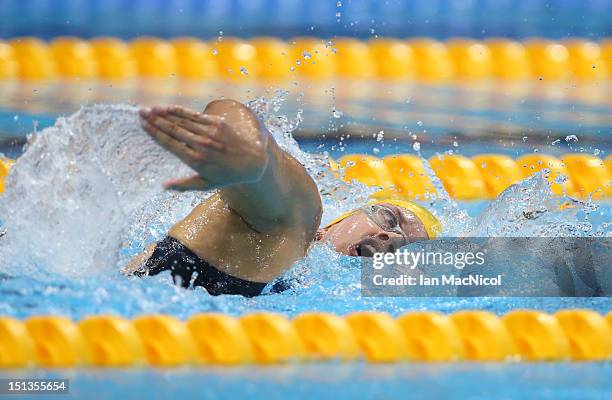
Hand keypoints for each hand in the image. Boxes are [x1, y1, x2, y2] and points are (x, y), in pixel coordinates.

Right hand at [139, 105, 268, 190]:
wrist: (252, 163)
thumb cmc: (226, 176)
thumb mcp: (205, 185)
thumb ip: (183, 185)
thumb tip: (163, 186)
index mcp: (196, 160)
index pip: (170, 143)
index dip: (155, 132)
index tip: (143, 125)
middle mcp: (202, 145)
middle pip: (173, 129)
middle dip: (155, 120)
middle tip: (141, 113)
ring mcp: (210, 132)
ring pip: (182, 120)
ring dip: (164, 113)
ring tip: (151, 109)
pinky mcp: (218, 123)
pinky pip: (195, 115)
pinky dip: (180, 111)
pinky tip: (169, 107)